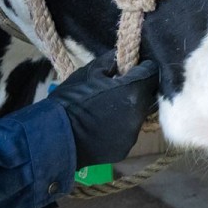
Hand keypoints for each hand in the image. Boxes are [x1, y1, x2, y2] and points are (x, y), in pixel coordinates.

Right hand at [47, 53, 158, 168]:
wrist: (55, 137)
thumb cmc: (71, 100)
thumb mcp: (89, 72)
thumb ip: (110, 62)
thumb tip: (121, 58)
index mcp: (133, 91)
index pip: (153, 73)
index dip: (144, 68)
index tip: (133, 67)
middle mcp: (138, 114)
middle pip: (149, 95)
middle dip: (139, 89)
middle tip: (121, 87)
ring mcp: (133, 134)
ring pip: (139, 115)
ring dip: (130, 109)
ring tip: (110, 108)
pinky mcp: (125, 150)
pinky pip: (128, 132)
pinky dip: (121, 127)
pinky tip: (104, 125)